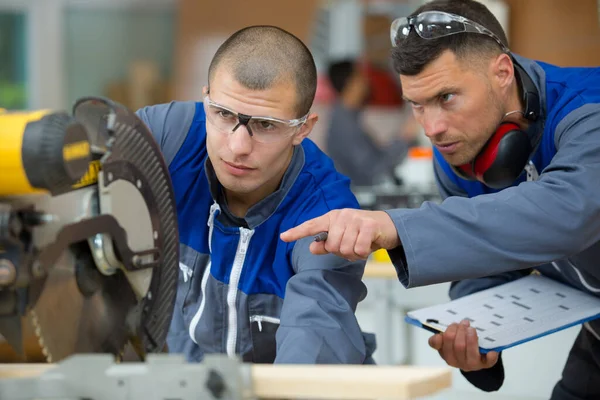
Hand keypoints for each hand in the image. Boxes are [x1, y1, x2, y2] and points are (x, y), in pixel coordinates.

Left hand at [280, 209, 399, 259]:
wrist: (389, 227)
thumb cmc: (363, 234)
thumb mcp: (343, 239)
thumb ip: (326, 245)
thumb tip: (311, 248)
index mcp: (332, 218)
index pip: (312, 226)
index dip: (297, 232)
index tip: (283, 237)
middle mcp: (342, 215)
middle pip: (332, 246)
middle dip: (342, 252)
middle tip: (353, 246)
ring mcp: (355, 218)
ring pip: (345, 249)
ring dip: (355, 253)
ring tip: (361, 245)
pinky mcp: (369, 224)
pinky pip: (358, 249)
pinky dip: (364, 252)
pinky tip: (369, 245)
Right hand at [429, 319, 498, 371]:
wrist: (477, 356)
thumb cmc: (462, 342)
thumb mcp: (451, 337)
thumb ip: (445, 333)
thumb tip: (439, 335)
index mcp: (444, 352)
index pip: (436, 344)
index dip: (444, 334)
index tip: (453, 325)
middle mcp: (455, 361)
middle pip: (456, 346)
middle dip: (461, 331)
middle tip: (465, 322)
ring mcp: (471, 364)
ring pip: (469, 351)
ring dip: (471, 338)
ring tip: (472, 329)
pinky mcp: (485, 365)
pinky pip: (488, 361)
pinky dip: (490, 355)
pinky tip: (491, 350)